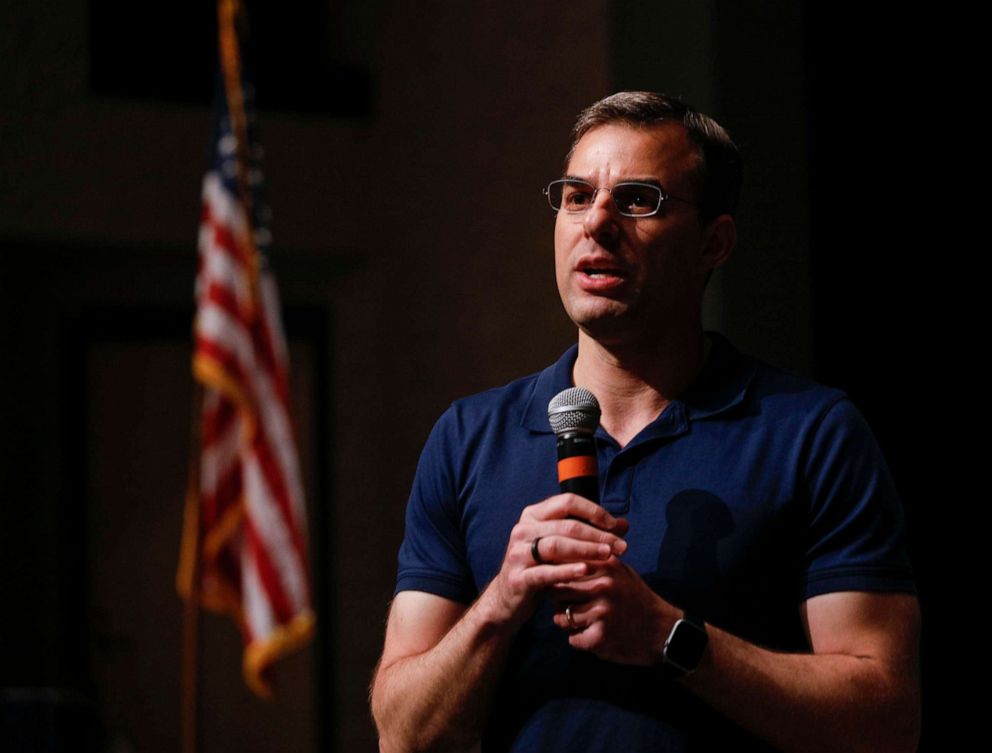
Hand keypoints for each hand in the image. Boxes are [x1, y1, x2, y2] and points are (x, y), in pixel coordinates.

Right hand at [482, 494, 627, 629]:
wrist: (509, 597)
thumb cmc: (541, 567)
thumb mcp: (563, 547)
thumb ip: (589, 533)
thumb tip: (624, 524)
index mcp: (533, 515)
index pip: (567, 502)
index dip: (594, 511)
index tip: (616, 525)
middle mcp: (522, 529)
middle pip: (566, 525)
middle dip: (598, 534)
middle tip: (621, 546)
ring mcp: (517, 553)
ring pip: (556, 545)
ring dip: (586, 549)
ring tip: (608, 556)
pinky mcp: (518, 577)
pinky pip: (545, 572)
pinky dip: (566, 570)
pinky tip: (585, 571)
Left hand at [552, 556, 677, 665]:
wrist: (663, 631)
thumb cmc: (636, 599)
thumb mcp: (620, 571)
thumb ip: (594, 561)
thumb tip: (559, 556)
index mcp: (605, 565)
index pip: (563, 567)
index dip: (556, 579)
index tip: (559, 586)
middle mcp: (602, 585)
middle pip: (557, 592)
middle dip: (559, 602)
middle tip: (570, 607)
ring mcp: (602, 611)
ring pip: (561, 617)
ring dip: (568, 623)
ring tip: (584, 622)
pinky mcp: (601, 636)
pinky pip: (573, 639)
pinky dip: (580, 640)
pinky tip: (594, 636)